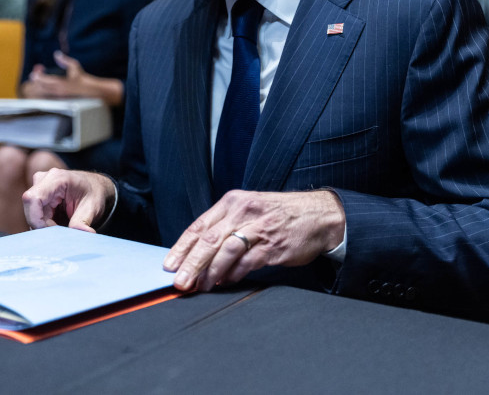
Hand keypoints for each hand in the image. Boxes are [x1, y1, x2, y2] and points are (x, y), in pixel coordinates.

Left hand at [19, 52, 85, 97]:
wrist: (88, 89)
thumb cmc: (81, 77)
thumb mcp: (74, 66)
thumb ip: (64, 60)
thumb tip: (56, 54)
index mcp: (61, 83)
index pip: (46, 81)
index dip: (38, 77)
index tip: (34, 73)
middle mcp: (58, 90)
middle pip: (42, 87)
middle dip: (37, 81)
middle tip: (34, 75)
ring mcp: (58, 95)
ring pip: (44, 92)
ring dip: (39, 85)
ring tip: (38, 79)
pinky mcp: (59, 98)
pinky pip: (47, 94)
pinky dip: (44, 89)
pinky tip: (43, 84)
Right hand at [22, 168, 115, 232]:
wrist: (94, 187)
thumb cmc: (93, 194)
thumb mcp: (92, 208)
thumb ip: (82, 221)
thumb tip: (83, 234)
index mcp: (57, 178)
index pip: (32, 199)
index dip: (36, 219)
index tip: (52, 232)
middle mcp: (43, 179)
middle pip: (31, 209)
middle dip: (44, 225)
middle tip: (63, 231)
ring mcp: (38, 186)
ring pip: (32, 214)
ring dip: (45, 224)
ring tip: (64, 224)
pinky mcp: (37, 194)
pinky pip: (35, 214)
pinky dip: (45, 222)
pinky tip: (59, 221)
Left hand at [162, 189, 344, 291]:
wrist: (319, 215)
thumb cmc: (280, 215)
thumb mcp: (249, 209)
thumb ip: (225, 226)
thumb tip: (199, 253)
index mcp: (233, 201)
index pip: (199, 225)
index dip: (182, 248)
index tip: (170, 265)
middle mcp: (243, 212)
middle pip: (209, 240)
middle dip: (191, 264)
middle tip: (180, 282)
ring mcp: (258, 228)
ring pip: (226, 251)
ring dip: (210, 272)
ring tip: (201, 286)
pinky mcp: (273, 245)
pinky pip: (247, 262)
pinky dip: (234, 274)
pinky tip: (226, 281)